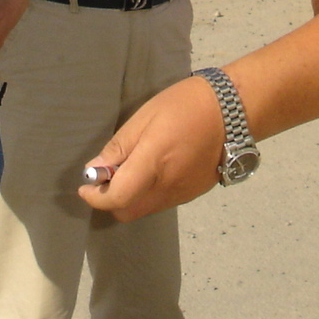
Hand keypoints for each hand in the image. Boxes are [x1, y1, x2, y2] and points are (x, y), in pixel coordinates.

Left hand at [78, 75, 224, 220]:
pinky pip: (163, 202)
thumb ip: (119, 148)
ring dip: (131, 197)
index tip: (86, 186)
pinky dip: (150, 194)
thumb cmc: (184, 105)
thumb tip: (95, 171)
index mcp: (153, 164)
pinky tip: (155, 169)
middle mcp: (168, 186)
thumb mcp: (144, 117)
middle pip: (127, 212)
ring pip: (145, 209)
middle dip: (111, 201)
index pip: (117, 199)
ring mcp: (183, 194)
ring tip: (133, 168)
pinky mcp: (194, 193)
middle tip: (108, 175)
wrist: (232, 111)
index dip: (95, 198)